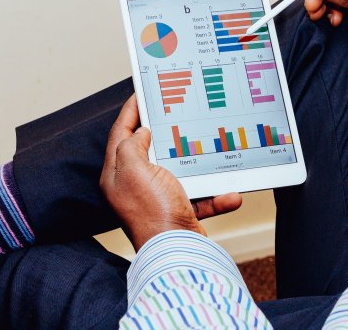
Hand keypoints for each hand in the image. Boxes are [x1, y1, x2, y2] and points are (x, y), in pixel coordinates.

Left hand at [100, 96, 242, 250]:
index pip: (120, 134)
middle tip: (175, 111)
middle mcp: (134, 186)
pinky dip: (216, 195)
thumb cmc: (152, 212)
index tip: (141, 93)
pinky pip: (200, 196)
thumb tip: (141, 133)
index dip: (131, 111)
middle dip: (165, 131)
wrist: (176, 253)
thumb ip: (132, 145)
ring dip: (198, 164)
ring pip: (179, 171)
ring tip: (209, 147)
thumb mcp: (134, 169)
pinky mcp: (179, 211)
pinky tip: (230, 193)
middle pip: (148, 149)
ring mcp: (157, 199)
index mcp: (117, 174)